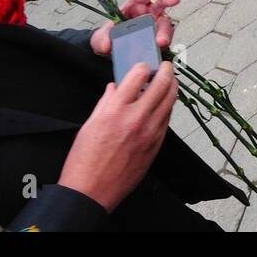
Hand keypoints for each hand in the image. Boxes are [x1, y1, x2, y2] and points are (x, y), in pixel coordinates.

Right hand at [57, 61, 177, 211]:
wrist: (90, 192)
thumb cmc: (84, 160)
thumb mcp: (89, 125)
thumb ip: (105, 102)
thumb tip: (114, 88)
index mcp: (115, 110)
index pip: (138, 76)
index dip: (143, 66)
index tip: (144, 64)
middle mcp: (136, 119)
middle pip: (162, 85)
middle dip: (167, 71)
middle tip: (167, 67)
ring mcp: (149, 133)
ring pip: (170, 102)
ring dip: (172, 88)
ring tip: (170, 82)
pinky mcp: (156, 146)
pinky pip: (167, 120)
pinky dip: (167, 109)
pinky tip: (164, 106)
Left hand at [90, 0, 179, 56]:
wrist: (112, 53)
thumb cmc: (108, 39)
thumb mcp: (100, 37)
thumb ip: (101, 39)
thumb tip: (106, 44)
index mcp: (134, 6)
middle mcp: (147, 14)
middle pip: (161, 4)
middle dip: (168, 0)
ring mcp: (154, 26)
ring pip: (165, 24)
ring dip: (165, 31)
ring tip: (161, 41)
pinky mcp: (157, 39)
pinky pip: (164, 39)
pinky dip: (164, 43)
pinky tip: (159, 49)